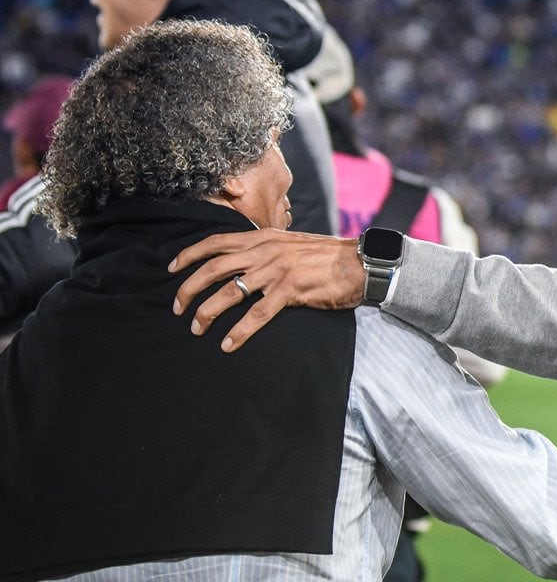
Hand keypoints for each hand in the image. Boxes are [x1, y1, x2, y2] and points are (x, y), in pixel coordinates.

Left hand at [170, 229, 363, 350]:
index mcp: (263, 237)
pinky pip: (257, 314)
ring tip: (196, 329)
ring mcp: (276, 271)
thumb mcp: (291, 244)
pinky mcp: (290, 290)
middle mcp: (265, 251)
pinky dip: (239, 331)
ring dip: (207, 312)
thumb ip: (267, 250)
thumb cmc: (328, 257)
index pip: (216, 242)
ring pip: (229, 292)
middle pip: (213, 268)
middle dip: (188, 288)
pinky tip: (228, 344)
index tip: (171, 269)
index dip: (189, 255)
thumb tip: (246, 262)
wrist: (361, 263)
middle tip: (177, 308)